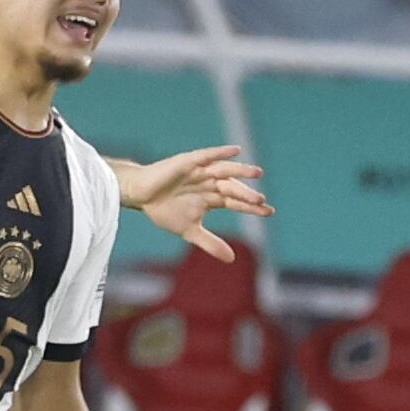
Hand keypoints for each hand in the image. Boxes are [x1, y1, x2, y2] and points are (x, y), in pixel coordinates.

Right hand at [111, 144, 270, 263]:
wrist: (139, 196)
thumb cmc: (163, 210)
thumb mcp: (190, 231)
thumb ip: (211, 243)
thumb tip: (232, 259)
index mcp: (212, 198)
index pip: (236, 202)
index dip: (251, 207)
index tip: (269, 212)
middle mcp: (209, 183)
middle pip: (233, 188)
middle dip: (246, 194)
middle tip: (261, 201)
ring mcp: (199, 172)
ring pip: (224, 171)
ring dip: (240, 172)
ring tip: (257, 173)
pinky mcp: (187, 162)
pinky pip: (206, 156)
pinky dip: (220, 153)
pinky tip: (236, 151)